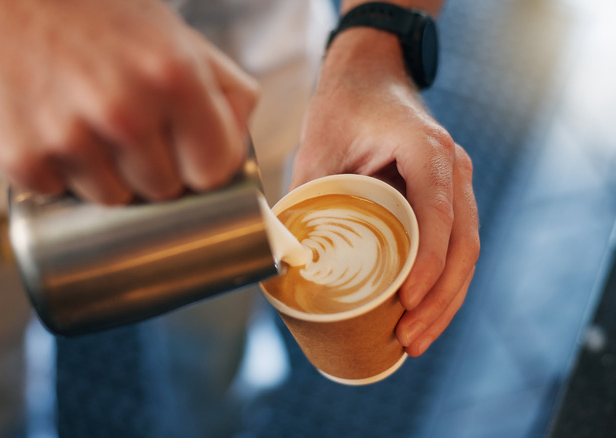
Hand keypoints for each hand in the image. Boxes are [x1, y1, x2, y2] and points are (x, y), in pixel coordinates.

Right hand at [0, 0, 257, 203]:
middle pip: (163, 190)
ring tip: (85, 125)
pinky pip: (60, 193)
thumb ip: (222, 87)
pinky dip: (58, 172)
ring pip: (113, 199)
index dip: (201, 165)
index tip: (187, 155)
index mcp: (174, 76)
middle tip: (126, 129)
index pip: (214, 170)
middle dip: (153, 169)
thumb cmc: (91, 13)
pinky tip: (50, 129)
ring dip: (105, 174)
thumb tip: (238, 146)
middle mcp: (125, 110)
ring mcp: (69, 137)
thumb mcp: (171, 33)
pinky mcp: (21, 158)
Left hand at [292, 29, 479, 356]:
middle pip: (463, 244)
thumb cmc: (344, 105)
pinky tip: (422, 314)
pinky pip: (456, 247)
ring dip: (446, 301)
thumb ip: (304, 196)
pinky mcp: (446, 199)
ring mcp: (455, 184)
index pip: (438, 212)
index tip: (406, 301)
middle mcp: (452, 168)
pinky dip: (443, 283)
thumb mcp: (318, 146)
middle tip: (409, 339)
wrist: (371, 74)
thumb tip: (283, 259)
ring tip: (415, 341)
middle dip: (439, 299)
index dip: (428, 262)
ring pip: (466, 251)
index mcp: (426, 149)